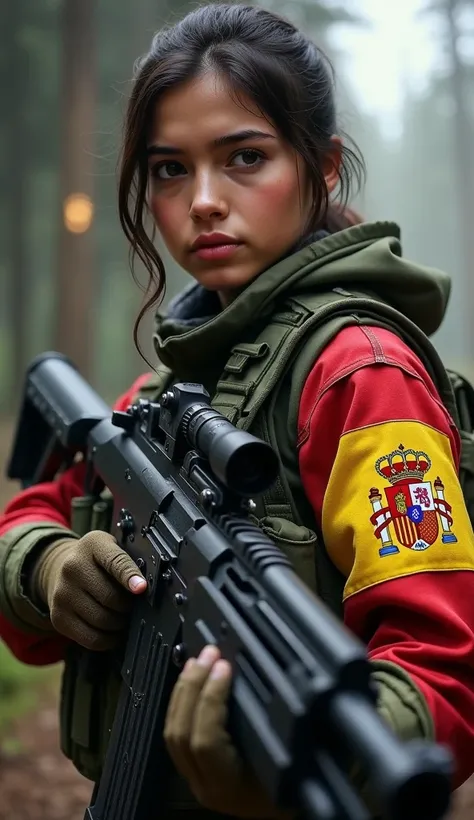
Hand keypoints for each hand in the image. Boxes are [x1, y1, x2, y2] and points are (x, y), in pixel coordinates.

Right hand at [33, 531, 146, 650]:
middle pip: (110, 597)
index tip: (142, 588)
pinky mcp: (58, 618)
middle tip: (134, 606)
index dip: (129, 576)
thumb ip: (127, 562)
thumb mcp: (111, 548)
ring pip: (102, 621)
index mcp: (93, 544)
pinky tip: (114, 632)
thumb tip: (145, 588)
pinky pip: (91, 638)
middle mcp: (72, 567)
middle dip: (129, 606)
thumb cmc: (96, 560)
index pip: (115, 561)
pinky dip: (109, 640)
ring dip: (120, 624)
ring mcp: (62, 594)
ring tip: (124, 617)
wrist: (60, 568)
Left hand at [164, 645, 290, 817]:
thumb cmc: (297, 793)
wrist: (285, 814)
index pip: (207, 742)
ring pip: (173, 732)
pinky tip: (192, 680)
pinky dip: (181, 702)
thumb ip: (287, 734)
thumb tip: (292, 690)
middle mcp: (207, 785)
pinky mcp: (193, 769)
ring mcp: (196, 779)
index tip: (224, 667)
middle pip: (181, 733)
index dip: (211, 701)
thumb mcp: (298, 768)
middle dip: (192, 687)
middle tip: (209, 655)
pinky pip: (176, 733)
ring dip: (183, 691)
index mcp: (230, 787)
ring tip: (198, 661)